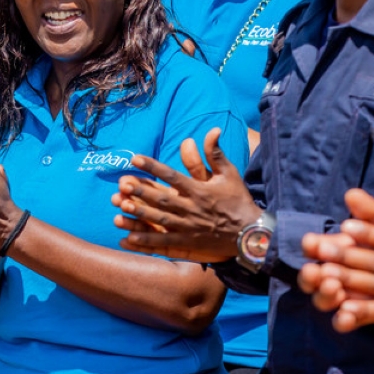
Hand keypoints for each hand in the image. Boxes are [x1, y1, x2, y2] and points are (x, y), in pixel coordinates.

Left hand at [111, 128, 260, 262]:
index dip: (153, 167)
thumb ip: (216, 153)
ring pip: (161, 220)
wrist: (251, 233)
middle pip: (163, 198)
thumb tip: (212, 129)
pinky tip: (129, 238)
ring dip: (141, 213)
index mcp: (200, 190)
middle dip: (142, 191)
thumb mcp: (229, 174)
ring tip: (122, 206)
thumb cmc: (238, 201)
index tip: (135, 159)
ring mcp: (189, 227)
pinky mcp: (188, 243)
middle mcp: (192, 208)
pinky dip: (147, 241)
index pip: (173, 176)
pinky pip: (164, 243)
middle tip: (122, 184)